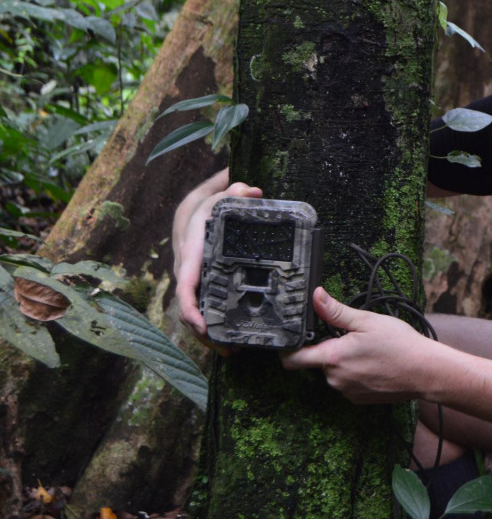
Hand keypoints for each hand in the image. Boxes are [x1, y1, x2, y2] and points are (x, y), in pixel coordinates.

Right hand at [172, 169, 261, 350]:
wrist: (189, 215)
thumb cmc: (206, 209)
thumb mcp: (219, 197)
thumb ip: (236, 192)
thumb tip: (254, 191)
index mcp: (191, 256)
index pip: (186, 287)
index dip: (191, 309)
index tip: (202, 326)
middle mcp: (188, 274)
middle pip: (189, 311)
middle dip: (205, 333)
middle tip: (230, 349)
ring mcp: (193, 284)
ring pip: (194, 316)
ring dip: (210, 337)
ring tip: (233, 351)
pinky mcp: (201, 289)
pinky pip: (202, 312)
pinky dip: (213, 328)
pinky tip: (231, 340)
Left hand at [281, 288, 433, 403]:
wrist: (426, 372)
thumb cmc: (400, 345)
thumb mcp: (367, 320)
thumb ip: (336, 311)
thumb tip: (316, 296)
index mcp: (333, 357)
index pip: (293, 359)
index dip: (289, 348)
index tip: (295, 338)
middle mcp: (335, 379)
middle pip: (318, 362)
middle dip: (329, 349)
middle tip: (352, 337)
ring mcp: (347, 391)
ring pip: (334, 372)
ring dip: (343, 361)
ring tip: (368, 350)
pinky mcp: (358, 399)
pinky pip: (347, 383)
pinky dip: (355, 373)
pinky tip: (374, 363)